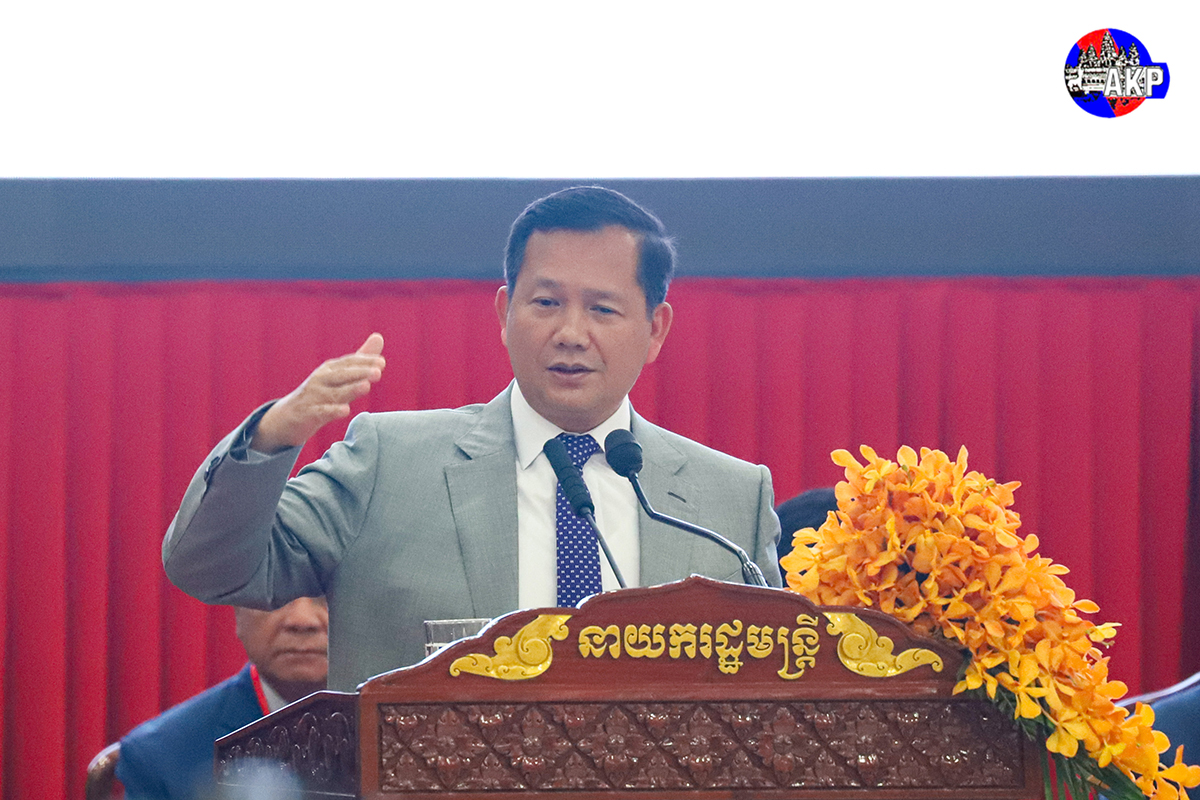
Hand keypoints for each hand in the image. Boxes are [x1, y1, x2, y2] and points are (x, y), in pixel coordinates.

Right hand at [251, 333, 385, 453]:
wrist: (287, 416)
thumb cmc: (320, 393)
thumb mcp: (339, 376)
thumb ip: (359, 361)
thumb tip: (379, 337)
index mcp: (330, 369)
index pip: (349, 363)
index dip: (365, 362)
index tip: (381, 363)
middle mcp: (321, 379)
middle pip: (342, 375)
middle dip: (360, 373)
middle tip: (378, 372)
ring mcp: (313, 396)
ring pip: (334, 393)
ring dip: (350, 389)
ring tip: (366, 386)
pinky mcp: (307, 413)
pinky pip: (321, 412)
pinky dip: (332, 411)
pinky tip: (345, 411)